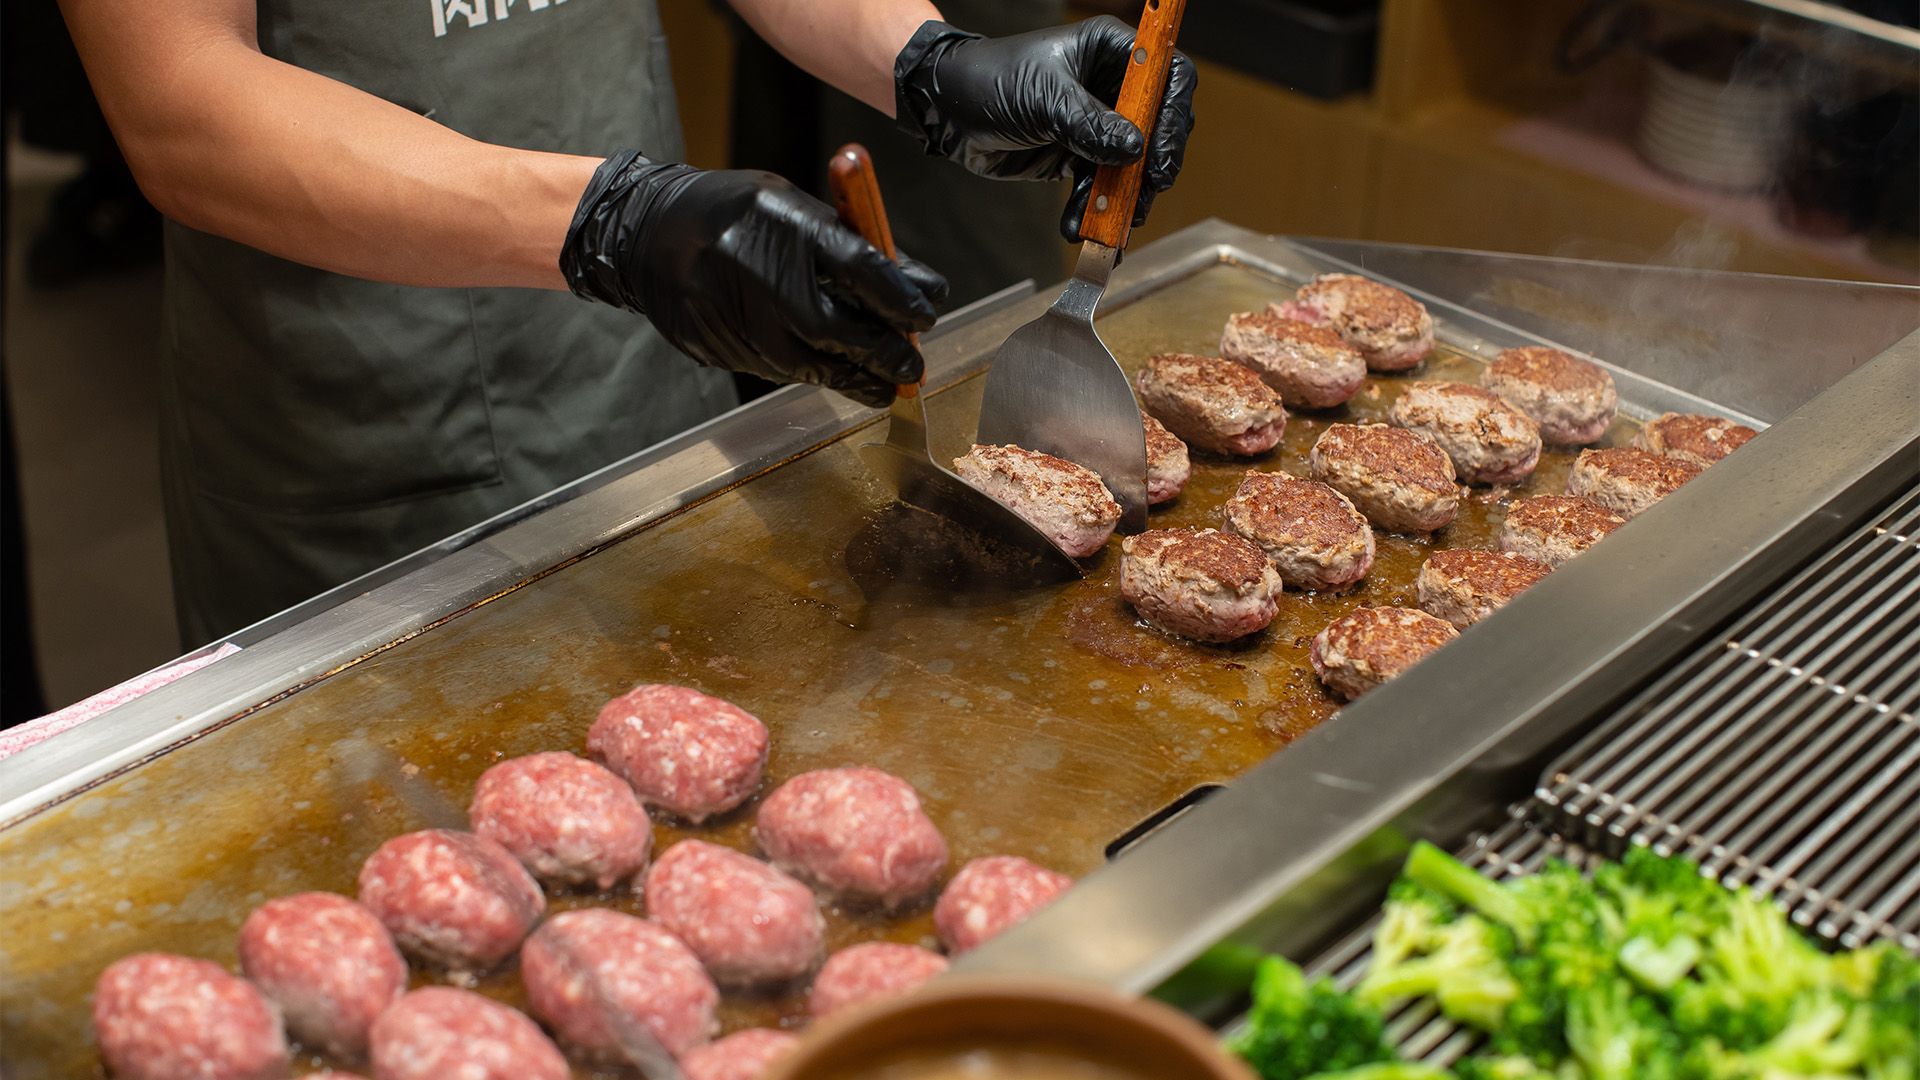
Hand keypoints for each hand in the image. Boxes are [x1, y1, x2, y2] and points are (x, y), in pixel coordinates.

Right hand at [560, 151, 948, 407]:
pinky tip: (835, 370)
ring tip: (886, 383)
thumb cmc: (738, 214)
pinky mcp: (721, 349)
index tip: (926, 316)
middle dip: (885, 353)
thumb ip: (857, 247)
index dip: (902, 299)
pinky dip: (814, 372)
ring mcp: (738, 318)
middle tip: (914, 365)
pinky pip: (781, 370)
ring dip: (856, 377)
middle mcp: (763, 276)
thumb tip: (921, 288)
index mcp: (787, 226)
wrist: (650, 233)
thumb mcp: (798, 211)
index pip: (864, 269)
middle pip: (841, 330)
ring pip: (813, 363)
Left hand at [892, 16, 1196, 241]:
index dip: (1172, 117)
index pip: (1168, 76)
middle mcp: (1111, 84)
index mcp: (1111, 51)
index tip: (1159, 159)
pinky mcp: (1078, 154)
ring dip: (1122, 199)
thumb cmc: (990, 80)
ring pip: (1131, 165)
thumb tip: (1135, 150)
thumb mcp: (1044, 98)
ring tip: (1109, 227)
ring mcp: (1097, 122)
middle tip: (1141, 197)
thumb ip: (1091, 124)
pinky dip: (1092, 210)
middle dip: (1150, 168)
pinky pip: (1099, 186)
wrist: (948, 111)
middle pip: (1157, 127)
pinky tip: (1080, 229)